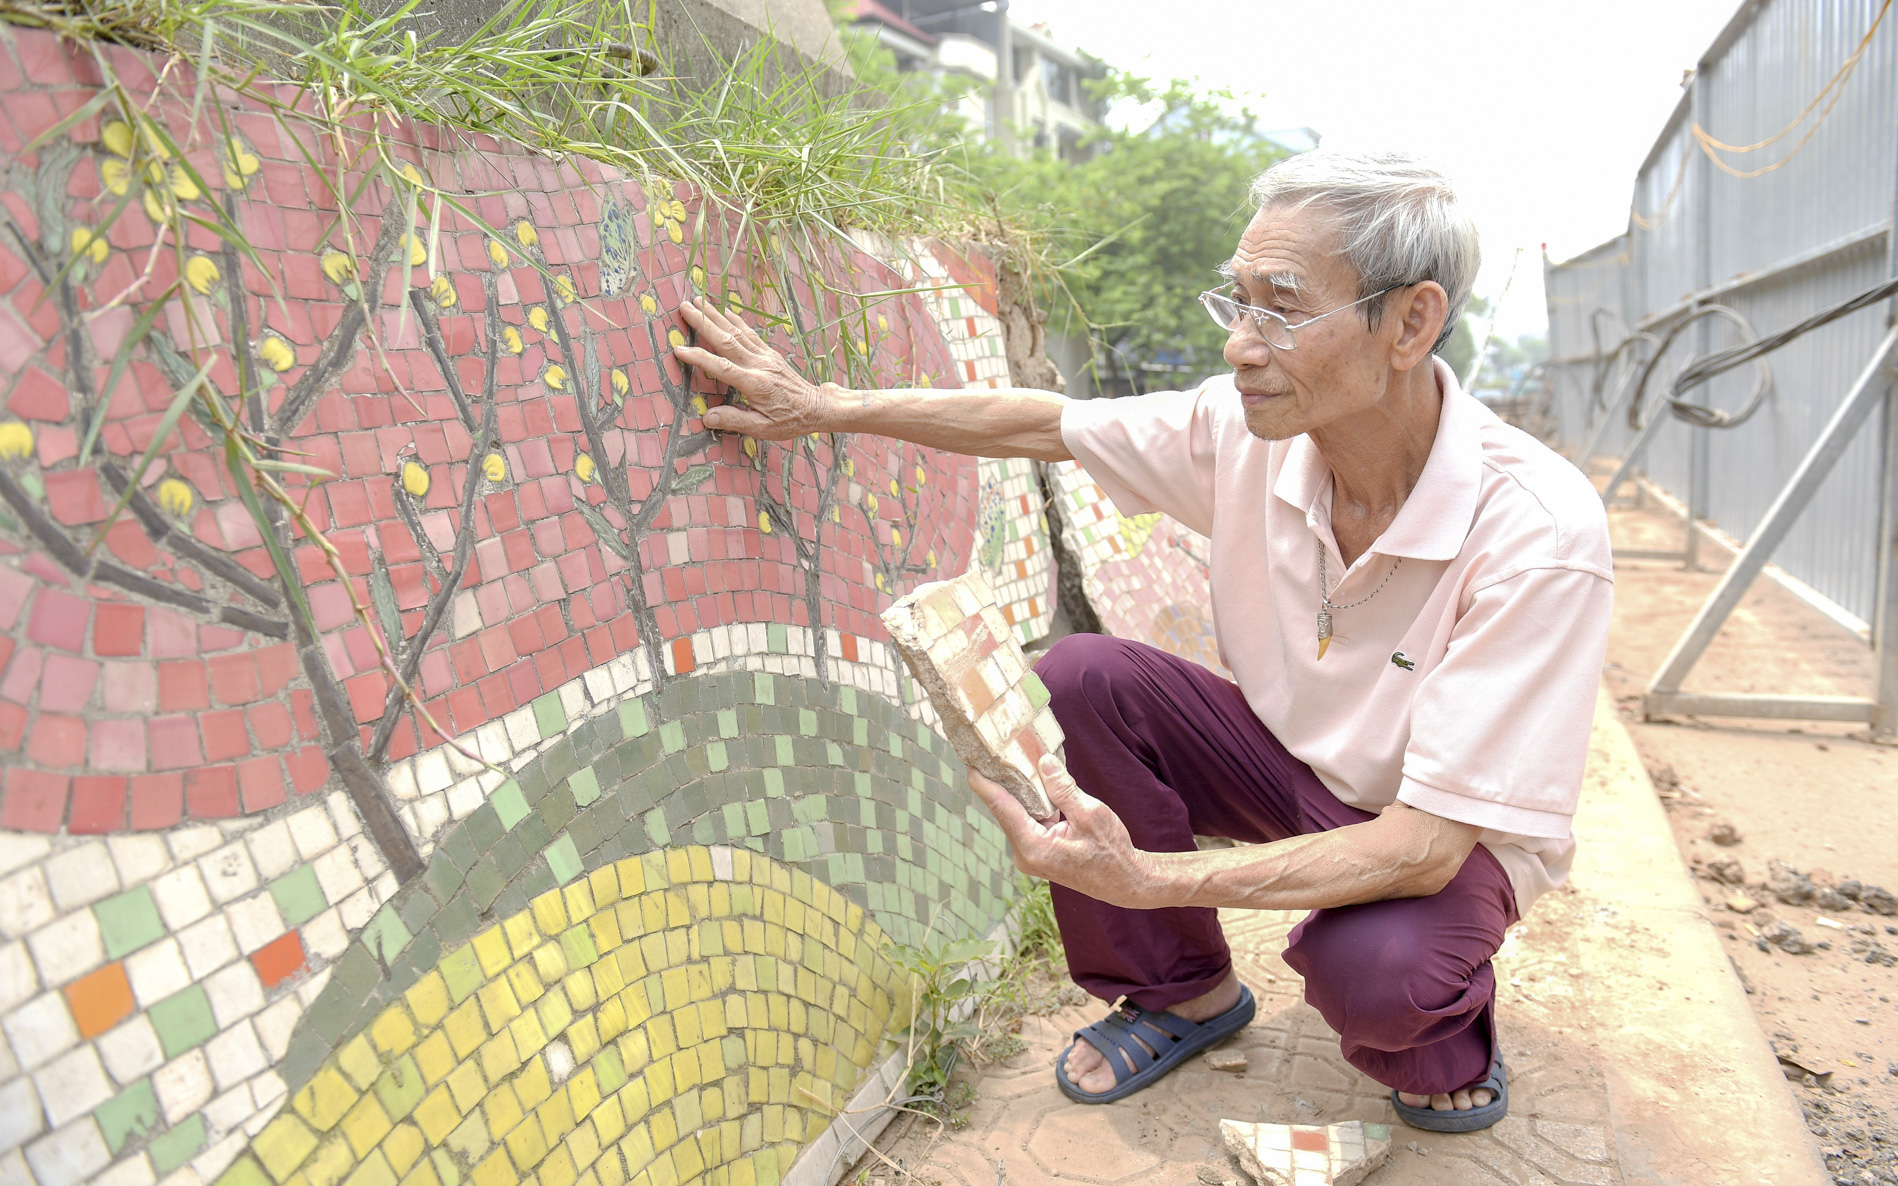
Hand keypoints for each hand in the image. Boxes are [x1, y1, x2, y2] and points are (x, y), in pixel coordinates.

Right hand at [672, 297, 832, 439]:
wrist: (816, 407)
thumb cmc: (790, 421)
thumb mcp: (763, 429)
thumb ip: (735, 421)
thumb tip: (707, 417)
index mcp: (755, 384)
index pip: (721, 367)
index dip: (699, 357)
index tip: (679, 348)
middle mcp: (759, 365)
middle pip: (727, 339)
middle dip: (703, 322)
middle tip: (684, 307)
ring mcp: (766, 356)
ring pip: (737, 331)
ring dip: (717, 315)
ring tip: (699, 302)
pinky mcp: (770, 353)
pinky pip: (751, 333)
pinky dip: (737, 320)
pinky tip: (725, 311)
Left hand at [965, 756, 1161, 909]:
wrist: (1125, 882)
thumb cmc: (1111, 852)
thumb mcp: (1091, 814)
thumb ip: (1064, 789)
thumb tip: (1043, 763)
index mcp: (1034, 847)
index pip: (1002, 808)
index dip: (985, 784)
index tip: (970, 763)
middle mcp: (1025, 854)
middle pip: (1007, 809)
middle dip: (1004, 781)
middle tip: (997, 750)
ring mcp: (1030, 855)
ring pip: (1019, 814)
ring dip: (1021, 790)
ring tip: (1016, 760)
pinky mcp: (1038, 852)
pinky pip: (1029, 821)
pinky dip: (1033, 802)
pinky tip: (1036, 781)